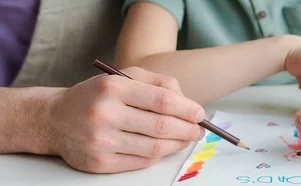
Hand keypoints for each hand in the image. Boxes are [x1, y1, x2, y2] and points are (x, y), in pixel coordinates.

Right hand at [43, 67, 204, 172]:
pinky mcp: (99, 163)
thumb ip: (158, 83)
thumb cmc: (97, 96)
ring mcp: (101, 141)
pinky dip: (157, 155)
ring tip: (185, 139)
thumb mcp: (124, 78)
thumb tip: (188, 104)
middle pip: (162, 126)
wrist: (55, 119)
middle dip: (188, 130)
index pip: (163, 101)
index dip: (187, 109)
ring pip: (154, 148)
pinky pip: (141, 162)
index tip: (200, 114)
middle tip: (198, 130)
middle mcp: (105, 114)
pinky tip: (163, 147)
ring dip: (177, 145)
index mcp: (113, 88)